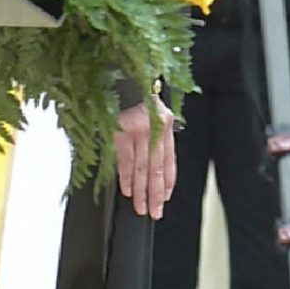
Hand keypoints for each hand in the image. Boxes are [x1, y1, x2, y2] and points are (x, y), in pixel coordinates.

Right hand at [114, 98, 176, 217]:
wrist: (120, 78)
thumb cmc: (135, 97)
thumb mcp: (152, 115)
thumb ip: (154, 137)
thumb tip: (152, 166)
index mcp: (165, 124)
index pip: (169, 159)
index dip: (168, 181)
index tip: (165, 197)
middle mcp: (154, 128)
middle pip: (157, 168)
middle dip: (156, 193)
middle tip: (155, 211)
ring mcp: (138, 131)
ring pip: (142, 169)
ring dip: (141, 191)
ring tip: (141, 206)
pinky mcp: (121, 133)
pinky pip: (125, 161)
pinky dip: (126, 178)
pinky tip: (128, 190)